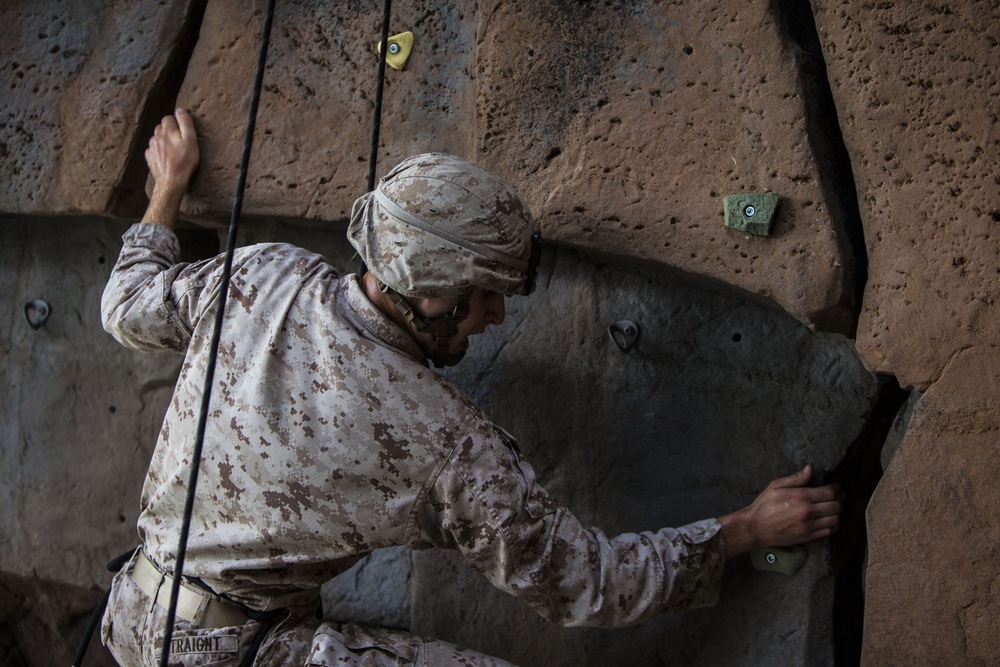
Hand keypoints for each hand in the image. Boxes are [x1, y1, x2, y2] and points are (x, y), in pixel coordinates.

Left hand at [141, 108, 199, 228]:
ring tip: (173, 150)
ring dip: (164, 141)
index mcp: (166, 130)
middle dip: (169, 131)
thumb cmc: (184, 161)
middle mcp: (156, 136)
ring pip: (157, 138)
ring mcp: (151, 147)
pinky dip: (158, 151)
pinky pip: (153, 150)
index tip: (183, 132)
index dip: (177, 123)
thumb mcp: (191, 140)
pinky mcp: (150, 158)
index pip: (168, 118)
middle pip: (161, 127)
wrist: (172, 181)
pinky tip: (166, 158)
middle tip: (180, 141)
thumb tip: (180, 110)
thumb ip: (185, 123)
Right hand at [718, 464, 842, 558]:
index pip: (828, 492)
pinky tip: (831, 520)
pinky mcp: (808, 536)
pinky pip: (829, 531)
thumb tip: (810, 468)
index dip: (836, 488)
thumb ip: (796, 478)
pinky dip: (834, 525)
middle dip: (840, 499)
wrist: (756, 527)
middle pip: (835, 505)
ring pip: (835, 519)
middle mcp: (807, 511)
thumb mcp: (776, 486)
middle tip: (839, 496)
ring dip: (839, 512)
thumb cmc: (764, 505)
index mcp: (800, 497)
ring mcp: (809, 526)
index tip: (836, 486)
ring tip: (836, 507)